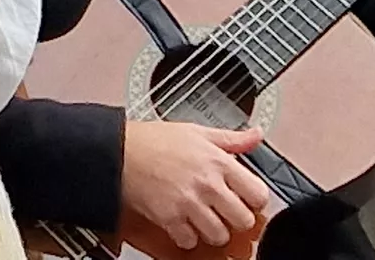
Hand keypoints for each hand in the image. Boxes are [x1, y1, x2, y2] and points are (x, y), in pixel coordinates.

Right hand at [119, 121, 273, 249]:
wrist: (116, 151)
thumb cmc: (152, 141)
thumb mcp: (196, 132)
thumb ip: (230, 138)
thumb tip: (255, 135)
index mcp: (218, 162)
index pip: (258, 194)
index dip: (254, 199)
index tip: (246, 199)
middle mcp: (207, 184)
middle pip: (243, 220)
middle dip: (235, 219)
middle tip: (225, 212)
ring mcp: (189, 203)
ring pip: (219, 236)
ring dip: (212, 231)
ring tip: (203, 220)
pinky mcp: (169, 218)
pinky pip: (190, 241)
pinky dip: (187, 237)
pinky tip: (183, 224)